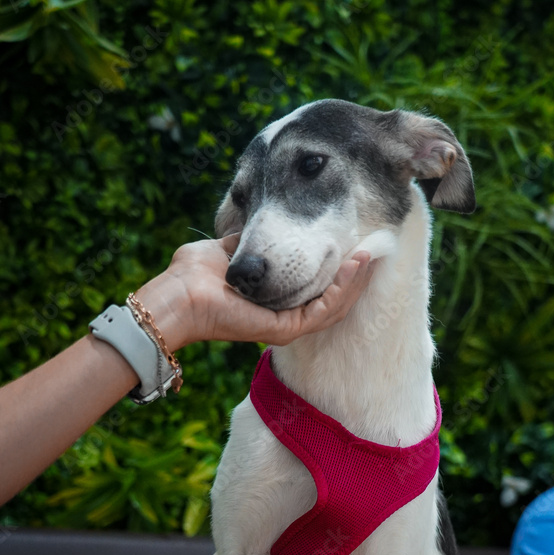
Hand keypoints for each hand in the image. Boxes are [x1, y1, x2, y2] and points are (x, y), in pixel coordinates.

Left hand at [136, 236, 374, 350]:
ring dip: (355, 282)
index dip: (338, 267)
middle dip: (356, 275)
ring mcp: (285, 325)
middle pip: (333, 300)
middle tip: (375, 248)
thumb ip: (255, 241)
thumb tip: (267, 224)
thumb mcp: (232, 248)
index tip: (354, 241)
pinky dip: (342, 290)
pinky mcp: (284, 330)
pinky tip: (352, 267)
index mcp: (273, 300)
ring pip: (334, 308)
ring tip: (369, 255)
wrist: (177, 294)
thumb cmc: (193, 273)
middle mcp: (283, 316)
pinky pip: (323, 312)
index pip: (316, 287)